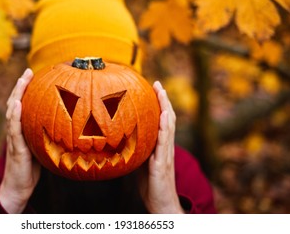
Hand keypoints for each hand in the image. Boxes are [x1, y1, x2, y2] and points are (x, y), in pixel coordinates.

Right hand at [0, 68, 40, 212]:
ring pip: (12, 112)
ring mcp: (14, 138)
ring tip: (22, 80)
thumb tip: (70, 122)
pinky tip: (17, 104)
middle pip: (15, 102)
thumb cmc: (32, 166)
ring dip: (16, 94)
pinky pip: (14, 129)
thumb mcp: (41, 145)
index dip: (25, 89)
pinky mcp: (16, 147)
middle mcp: (16, 129)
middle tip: (27, 71)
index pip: (22, 104)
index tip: (32, 73)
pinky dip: (15, 116)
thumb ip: (47, 133)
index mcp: (22, 127)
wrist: (19, 186)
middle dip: (20, 86)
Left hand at [138, 81, 183, 213]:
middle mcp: (165, 148)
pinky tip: (163, 118)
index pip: (162, 121)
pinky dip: (165, 130)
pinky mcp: (162, 165)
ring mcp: (165, 155)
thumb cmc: (151, 184)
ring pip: (169, 128)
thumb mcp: (140, 162)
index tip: (154, 88)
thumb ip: (136, 149)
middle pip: (168, 119)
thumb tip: (120, 137)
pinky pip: (164, 145)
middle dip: (163, 100)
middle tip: (158, 84)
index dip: (159, 105)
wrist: (161, 204)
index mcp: (160, 146)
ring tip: (162, 93)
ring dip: (166, 109)